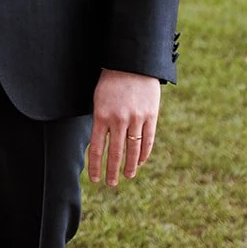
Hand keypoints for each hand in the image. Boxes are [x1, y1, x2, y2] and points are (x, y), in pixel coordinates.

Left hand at [87, 69, 160, 186]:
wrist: (132, 63)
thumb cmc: (111, 82)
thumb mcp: (98, 100)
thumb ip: (100, 121)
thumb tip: (100, 145)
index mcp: (101, 116)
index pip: (96, 149)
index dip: (95, 167)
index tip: (95, 179)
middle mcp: (118, 120)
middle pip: (115, 153)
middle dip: (112, 171)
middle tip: (111, 183)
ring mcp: (136, 118)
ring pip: (133, 150)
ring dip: (129, 166)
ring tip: (127, 176)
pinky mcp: (150, 116)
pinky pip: (147, 140)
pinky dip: (143, 153)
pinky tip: (139, 162)